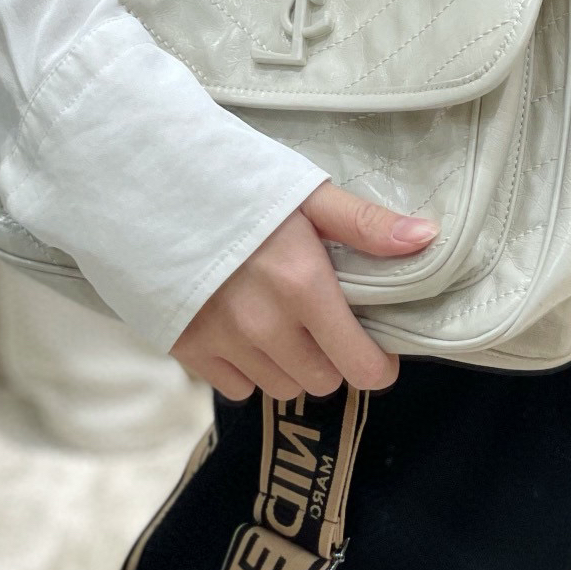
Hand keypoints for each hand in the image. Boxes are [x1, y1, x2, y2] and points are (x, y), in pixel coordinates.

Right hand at [170, 183, 436, 400]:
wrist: (142, 183)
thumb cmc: (230, 182)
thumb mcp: (305, 193)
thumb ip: (365, 225)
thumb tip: (427, 239)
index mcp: (303, 286)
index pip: (361, 366)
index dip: (377, 362)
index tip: (375, 345)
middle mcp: (265, 326)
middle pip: (323, 381)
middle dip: (331, 357)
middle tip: (320, 318)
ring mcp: (222, 343)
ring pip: (279, 387)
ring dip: (289, 364)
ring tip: (278, 319)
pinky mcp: (185, 350)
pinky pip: (235, 387)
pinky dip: (246, 367)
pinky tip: (241, 328)